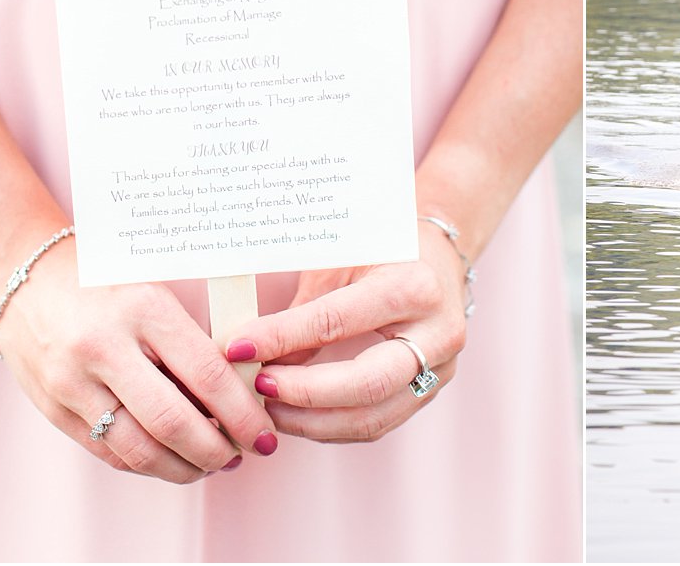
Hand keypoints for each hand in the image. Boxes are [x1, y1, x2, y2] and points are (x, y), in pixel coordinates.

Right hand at [0, 239, 278, 482]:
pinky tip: (171, 460)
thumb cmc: (106, 279)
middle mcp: (104, 347)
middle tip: (244, 455)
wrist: (24, 272)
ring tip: (211, 464)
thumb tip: (241, 392)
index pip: (207, 374)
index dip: (242, 413)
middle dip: (217, 450)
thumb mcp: (155, 292)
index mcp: (143, 308)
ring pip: (138, 449)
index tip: (263, 432)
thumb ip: (192, 339)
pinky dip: (146, 464)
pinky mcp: (52, 407)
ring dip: (183, 467)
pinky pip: (107, 452)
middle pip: (173, 422)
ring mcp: (72, 382)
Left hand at [223, 222, 466, 443]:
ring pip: (371, 418)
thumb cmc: (382, 251)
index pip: (336, 322)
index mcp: (414, 287)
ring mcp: (440, 368)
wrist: (437, 257)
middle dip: (302, 394)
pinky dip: (330, 427)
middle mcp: (437, 333)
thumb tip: (254, 356)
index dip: (283, 337)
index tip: (238, 347)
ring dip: (311, 422)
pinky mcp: (431, 390)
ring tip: (267, 410)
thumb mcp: (342, 261)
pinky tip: (297, 416)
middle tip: (257, 387)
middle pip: (366, 384)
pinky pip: (376, 424)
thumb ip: (304, 311)